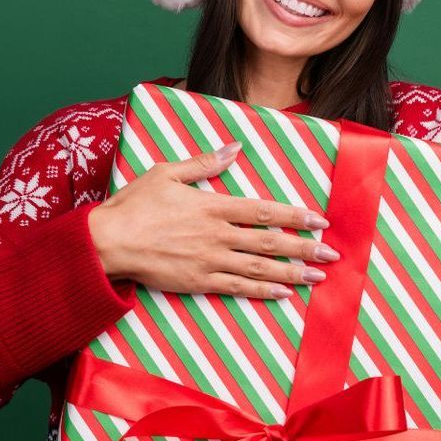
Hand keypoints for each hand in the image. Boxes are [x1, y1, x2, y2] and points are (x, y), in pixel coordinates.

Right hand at [86, 141, 337, 298]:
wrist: (107, 242)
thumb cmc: (133, 205)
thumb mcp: (167, 172)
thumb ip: (204, 163)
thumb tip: (234, 148)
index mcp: (212, 206)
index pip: (264, 211)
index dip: (295, 216)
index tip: (320, 220)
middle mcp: (216, 234)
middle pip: (270, 242)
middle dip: (305, 247)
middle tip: (332, 253)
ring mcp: (209, 260)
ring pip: (260, 267)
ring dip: (292, 272)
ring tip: (318, 276)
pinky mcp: (198, 281)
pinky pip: (238, 287)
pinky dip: (263, 290)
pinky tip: (284, 292)